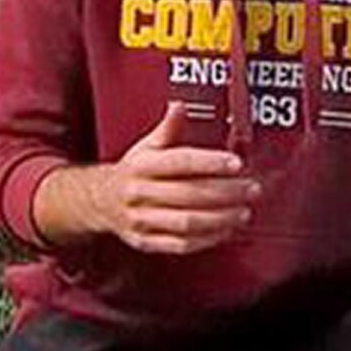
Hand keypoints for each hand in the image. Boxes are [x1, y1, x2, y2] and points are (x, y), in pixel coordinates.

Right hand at [90, 101, 259, 256]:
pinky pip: (180, 244)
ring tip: (243, 212)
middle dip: (226, 193)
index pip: (180, 162)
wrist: (99, 201)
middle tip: (251, 189)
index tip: (236, 163)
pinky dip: (207, 239)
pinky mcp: (146, 241)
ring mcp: (141, 219)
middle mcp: (140, 193)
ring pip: (187, 222)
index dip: (211, 162)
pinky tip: (225, 230)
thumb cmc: (131, 172)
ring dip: (221, 219)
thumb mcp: (145, 147)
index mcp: (141, 166)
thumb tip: (180, 106)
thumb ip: (167, 129)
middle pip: (189, 194)